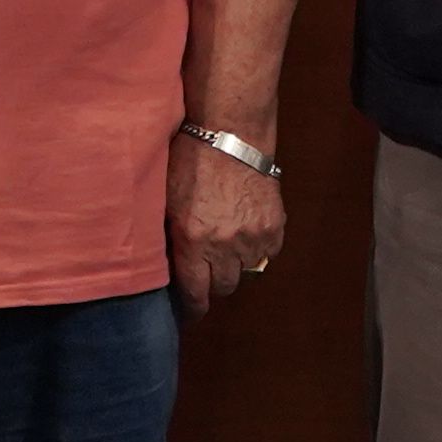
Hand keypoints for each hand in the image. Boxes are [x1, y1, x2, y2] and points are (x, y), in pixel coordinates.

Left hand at [165, 132, 285, 317]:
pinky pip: (267, 252)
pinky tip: (247, 231)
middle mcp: (224, 245)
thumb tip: (167, 265)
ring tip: (228, 244)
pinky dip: (258, 247)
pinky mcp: (274, 225)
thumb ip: (169, 238)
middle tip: (209, 269)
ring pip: (247, 271)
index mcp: (193, 242)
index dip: (194, 307)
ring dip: (237, 263)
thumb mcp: (167, 202)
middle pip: (224, 287)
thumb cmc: (191, 160)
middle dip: (215, 281)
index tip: (193, 309)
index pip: (196, 294)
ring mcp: (252, 236)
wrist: (230, 132)